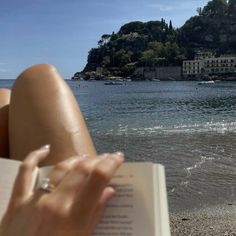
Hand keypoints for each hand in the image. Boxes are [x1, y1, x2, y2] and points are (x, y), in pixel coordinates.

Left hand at [0, 145, 123, 235]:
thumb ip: (95, 215)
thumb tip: (109, 191)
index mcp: (74, 217)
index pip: (98, 179)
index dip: (111, 164)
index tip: (118, 157)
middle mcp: (55, 203)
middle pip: (81, 169)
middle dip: (97, 160)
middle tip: (105, 158)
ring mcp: (34, 199)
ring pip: (59, 168)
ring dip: (76, 159)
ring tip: (86, 157)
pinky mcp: (17, 200)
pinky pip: (25, 172)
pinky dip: (34, 157)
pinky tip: (45, 148)